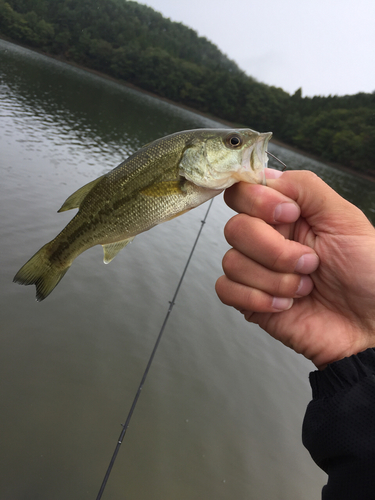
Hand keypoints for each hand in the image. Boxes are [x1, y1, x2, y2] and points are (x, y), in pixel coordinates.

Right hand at [215, 169, 374, 368]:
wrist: (370, 328)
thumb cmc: (368, 275)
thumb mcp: (345, 219)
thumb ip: (305, 188)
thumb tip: (266, 176)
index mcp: (287, 214)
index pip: (244, 192)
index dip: (258, 202)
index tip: (290, 216)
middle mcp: (268, 239)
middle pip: (235, 228)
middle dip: (274, 250)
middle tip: (309, 263)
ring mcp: (257, 270)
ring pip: (231, 261)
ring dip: (273, 279)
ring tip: (304, 289)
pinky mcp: (249, 300)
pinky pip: (225, 289)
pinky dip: (255, 298)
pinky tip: (284, 305)